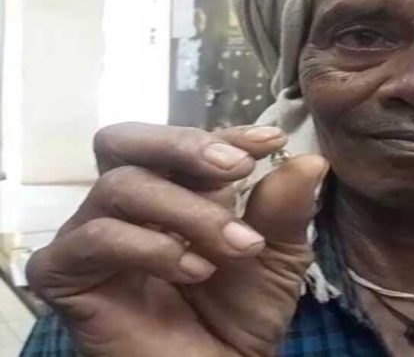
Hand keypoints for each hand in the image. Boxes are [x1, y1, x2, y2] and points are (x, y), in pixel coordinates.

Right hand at [26, 123, 327, 356]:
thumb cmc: (244, 313)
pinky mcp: (66, 274)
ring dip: (187, 211)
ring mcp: (93, 236)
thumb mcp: (277, 255)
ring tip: (236, 246)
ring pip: (120, 186)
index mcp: (172, 189)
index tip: (273, 142)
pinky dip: (149, 246)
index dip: (226, 135)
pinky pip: (95, 237)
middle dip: (182, 145)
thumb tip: (311, 160)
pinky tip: (195, 270)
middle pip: (125, 141)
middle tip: (236, 168)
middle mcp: (127, 206)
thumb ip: (285, 208)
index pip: (185, 145)